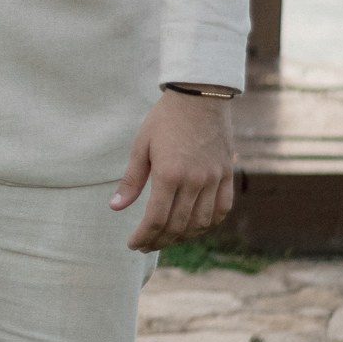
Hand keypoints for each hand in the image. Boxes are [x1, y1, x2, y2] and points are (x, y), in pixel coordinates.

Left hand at [111, 92, 235, 252]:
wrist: (199, 96)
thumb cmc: (165, 119)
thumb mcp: (141, 146)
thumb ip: (132, 180)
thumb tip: (116, 207)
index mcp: (169, 174)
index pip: (156, 219)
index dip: (144, 237)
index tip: (133, 244)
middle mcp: (194, 181)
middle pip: (178, 226)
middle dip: (159, 241)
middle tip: (146, 245)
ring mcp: (214, 179)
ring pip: (201, 222)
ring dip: (183, 237)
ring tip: (167, 239)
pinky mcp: (227, 175)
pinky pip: (222, 209)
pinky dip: (208, 224)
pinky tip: (195, 227)